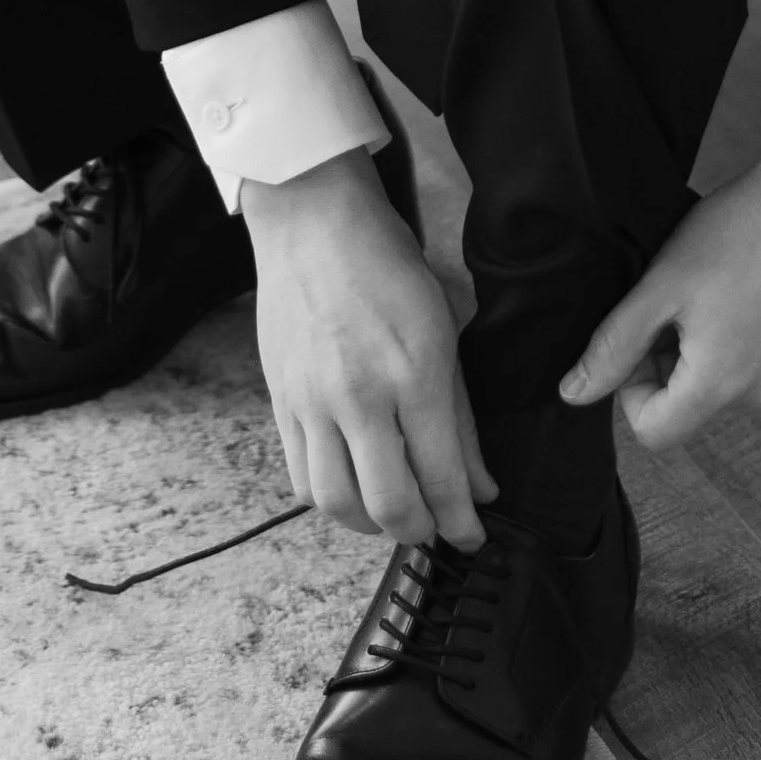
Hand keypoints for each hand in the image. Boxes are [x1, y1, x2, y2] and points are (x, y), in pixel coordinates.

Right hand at [243, 146, 498, 549]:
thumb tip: (480, 487)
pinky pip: (301, 477)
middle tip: (432, 527)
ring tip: (389, 512)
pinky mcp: (279, 401)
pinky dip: (330, 498)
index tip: (471, 538)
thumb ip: (461, 417)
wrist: (312, 221)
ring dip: (369, 524)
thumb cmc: (388, 264)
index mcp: (413, 372)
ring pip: (336, 503)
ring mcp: (312, 401)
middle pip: (387, 505)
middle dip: (418, 532)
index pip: (442, 476)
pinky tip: (351, 485)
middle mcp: (360, 395)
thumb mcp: (444, 330)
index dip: (461, 523)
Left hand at [557, 127, 760, 457]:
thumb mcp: (662, 284)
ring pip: (729, 383)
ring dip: (712, 347)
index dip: (632, 389)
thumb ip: (614, 346)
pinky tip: (755, 286)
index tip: (644, 334)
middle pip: (693, 405)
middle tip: (683, 294)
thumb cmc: (739, 230)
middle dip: (675, 359)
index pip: (654, 432)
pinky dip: (750, 337)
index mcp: (721, 384)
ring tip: (722, 285)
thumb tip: (573, 395)